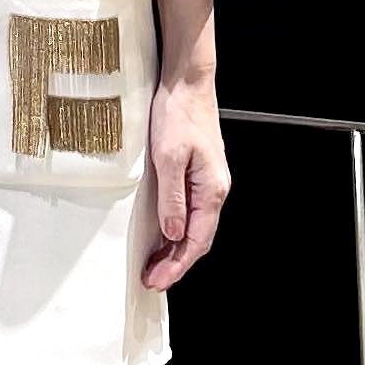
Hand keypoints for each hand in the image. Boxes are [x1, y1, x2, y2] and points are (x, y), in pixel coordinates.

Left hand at [141, 67, 228, 289]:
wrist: (186, 83)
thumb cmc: (178, 114)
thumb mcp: (168, 157)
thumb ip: (171, 198)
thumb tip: (173, 234)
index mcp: (212, 190)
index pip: (196, 241)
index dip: (177, 265)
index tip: (156, 282)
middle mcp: (214, 190)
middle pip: (197, 239)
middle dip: (175, 264)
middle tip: (150, 281)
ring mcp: (207, 182)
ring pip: (194, 227)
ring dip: (175, 250)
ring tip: (153, 266)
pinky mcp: (197, 174)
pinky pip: (189, 211)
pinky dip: (175, 230)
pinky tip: (161, 237)